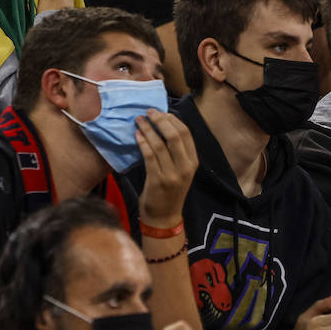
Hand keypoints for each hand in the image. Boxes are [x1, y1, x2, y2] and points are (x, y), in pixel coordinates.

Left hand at [136, 110, 197, 224]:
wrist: (164, 217)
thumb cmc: (170, 191)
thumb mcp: (181, 171)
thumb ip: (177, 152)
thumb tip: (164, 126)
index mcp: (193, 162)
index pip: (186, 133)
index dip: (172, 119)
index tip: (160, 112)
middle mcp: (185, 167)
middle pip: (175, 135)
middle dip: (160, 120)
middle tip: (148, 112)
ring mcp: (172, 174)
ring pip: (160, 144)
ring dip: (148, 129)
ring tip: (139, 120)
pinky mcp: (157, 180)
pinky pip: (149, 156)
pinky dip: (142, 143)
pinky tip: (137, 135)